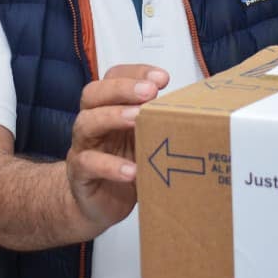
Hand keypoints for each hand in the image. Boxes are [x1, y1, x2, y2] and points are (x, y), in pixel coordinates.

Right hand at [66, 64, 167, 233]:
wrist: (98, 204)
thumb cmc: (124, 166)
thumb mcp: (144, 141)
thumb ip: (158, 125)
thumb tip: (197, 113)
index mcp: (108, 108)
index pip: (113, 78)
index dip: (135, 73)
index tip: (161, 78)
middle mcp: (92, 122)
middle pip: (94, 93)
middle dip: (122, 88)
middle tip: (150, 91)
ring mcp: (83, 147)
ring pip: (87, 122)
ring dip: (113, 116)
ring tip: (138, 118)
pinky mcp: (80, 174)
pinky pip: (88, 163)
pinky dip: (110, 165)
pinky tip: (132, 170)